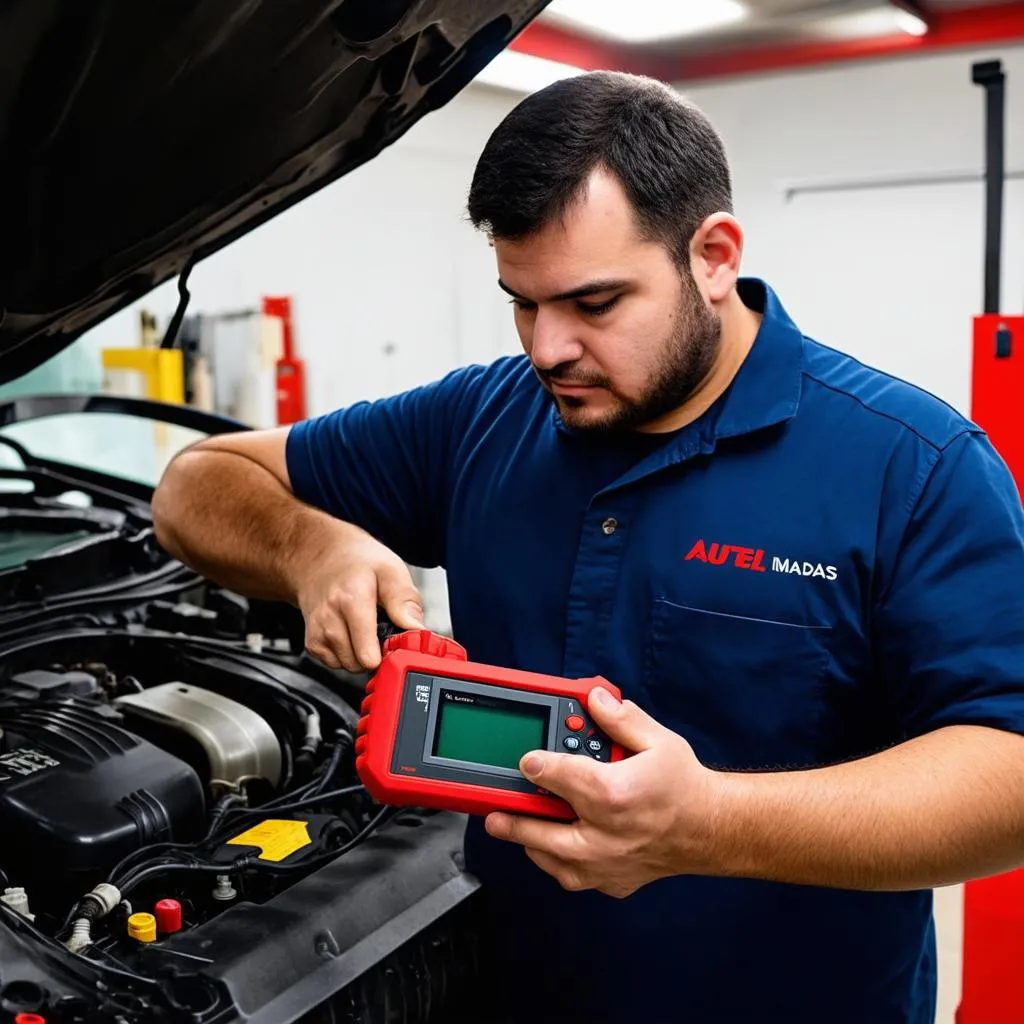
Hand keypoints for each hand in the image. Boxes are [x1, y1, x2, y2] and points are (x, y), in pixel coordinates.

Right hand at [295, 522, 423, 671]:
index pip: (367, 654)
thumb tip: (416, 629)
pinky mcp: (312, 642)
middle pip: (360, 663)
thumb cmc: (357, 562)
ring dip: (361, 654)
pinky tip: (351, 632)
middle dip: (376, 652)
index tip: (395, 641)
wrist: (321, 556)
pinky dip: (347, 654)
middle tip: (382, 628)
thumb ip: (405, 601)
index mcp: (350, 600)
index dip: (388, 652)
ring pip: (348, 666)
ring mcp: (317, 632)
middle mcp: (329, 618)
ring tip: (365, 627)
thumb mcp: (390, 570)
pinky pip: (335, 664)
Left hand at [484, 687, 719, 897]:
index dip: (538, 765)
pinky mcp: (612, 881)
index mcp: (615, 794)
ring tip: (511, 827)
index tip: (526, 761)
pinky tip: (546, 846)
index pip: (562, 777)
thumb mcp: (658, 740)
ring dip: (532, 844)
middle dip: (515, 821)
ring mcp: (609, 864)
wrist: (712, 829)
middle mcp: (608, 834)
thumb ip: (621, 717)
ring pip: (555, 862)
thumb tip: (595, 698)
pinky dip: (556, 862)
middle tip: (493, 814)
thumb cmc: (685, 786)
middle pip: (545, 832)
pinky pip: (572, 877)